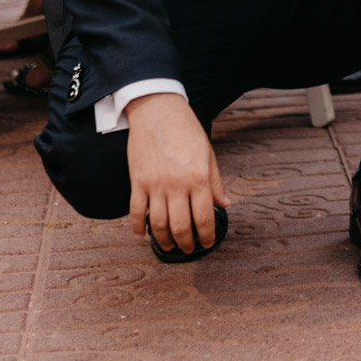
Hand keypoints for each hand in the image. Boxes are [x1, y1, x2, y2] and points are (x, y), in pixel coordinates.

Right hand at [126, 93, 229, 253]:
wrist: (158, 111)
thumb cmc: (186, 130)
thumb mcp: (208, 154)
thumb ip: (215, 182)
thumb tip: (224, 205)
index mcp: (198, 178)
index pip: (204, 217)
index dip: (206, 235)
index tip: (207, 243)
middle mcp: (176, 185)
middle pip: (180, 226)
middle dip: (186, 243)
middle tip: (189, 249)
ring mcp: (154, 185)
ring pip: (157, 224)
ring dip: (163, 240)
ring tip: (169, 246)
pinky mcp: (137, 182)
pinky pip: (135, 212)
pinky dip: (137, 228)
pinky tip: (141, 236)